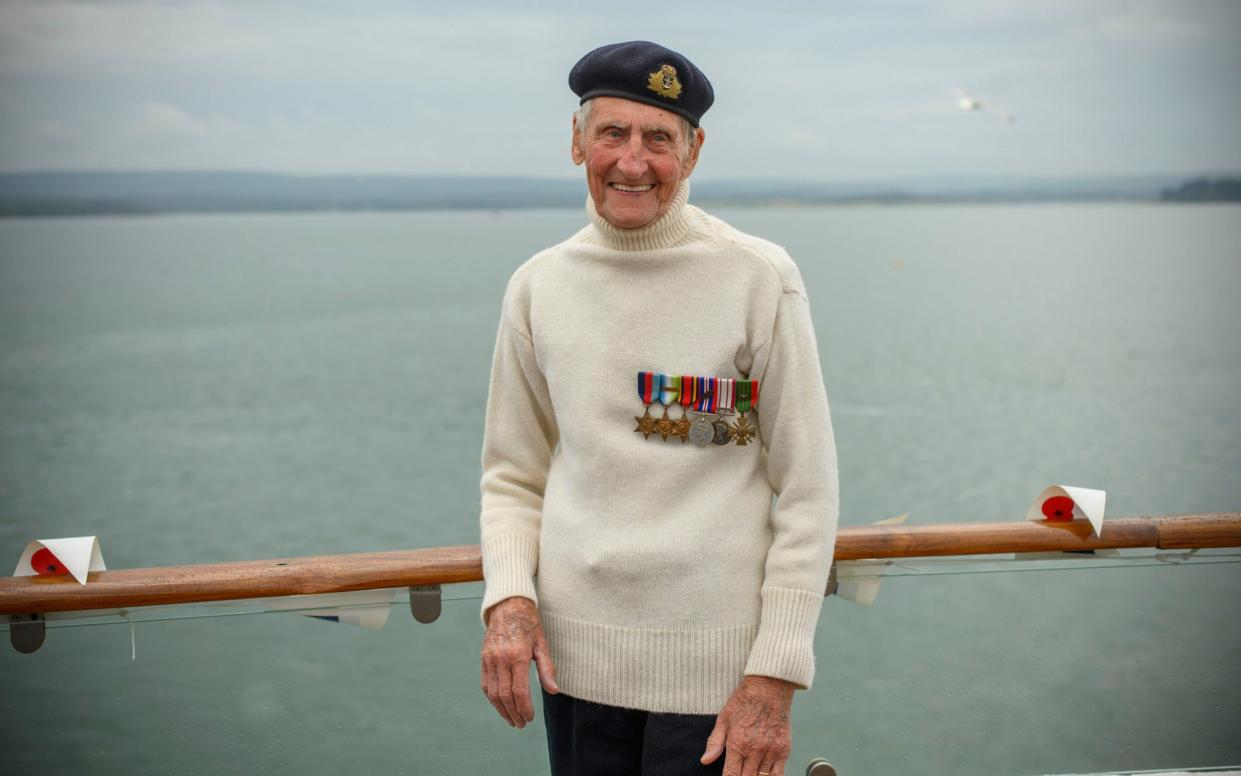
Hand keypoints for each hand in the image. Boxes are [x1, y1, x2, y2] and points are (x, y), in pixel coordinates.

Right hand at [480, 596, 558, 728]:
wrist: (508, 606)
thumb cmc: (528, 624)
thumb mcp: (542, 644)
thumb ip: (547, 669)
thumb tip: (554, 690)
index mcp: (517, 655)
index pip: (519, 690)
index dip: (524, 707)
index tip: (530, 717)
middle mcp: (500, 659)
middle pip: (504, 695)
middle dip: (513, 713)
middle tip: (522, 724)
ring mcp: (489, 659)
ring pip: (492, 693)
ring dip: (502, 710)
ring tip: (512, 720)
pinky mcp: (483, 659)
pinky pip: (485, 684)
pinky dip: (492, 698)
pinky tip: (501, 706)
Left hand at [701, 675, 795, 775]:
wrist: (769, 688)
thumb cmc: (744, 701)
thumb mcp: (723, 719)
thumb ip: (714, 742)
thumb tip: (705, 761)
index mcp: (737, 744)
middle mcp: (754, 750)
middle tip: (738, 773)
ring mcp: (770, 751)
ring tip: (749, 773)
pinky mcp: (784, 749)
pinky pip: (778, 774)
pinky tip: (764, 775)